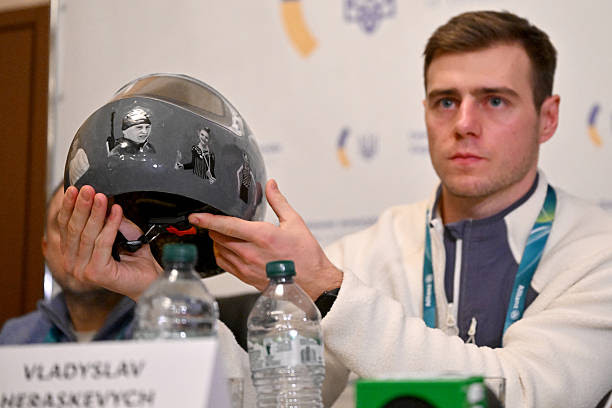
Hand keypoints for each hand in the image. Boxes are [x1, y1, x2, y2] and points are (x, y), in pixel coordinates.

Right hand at [57, 185, 162, 299]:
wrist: (150, 278)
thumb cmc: (134, 258)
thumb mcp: (119, 231)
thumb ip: (108, 218)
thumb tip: (102, 198)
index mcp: (73, 253)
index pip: (65, 226)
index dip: (69, 206)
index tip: (73, 189)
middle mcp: (73, 264)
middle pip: (74, 229)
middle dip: (81, 206)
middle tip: (88, 189)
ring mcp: (82, 270)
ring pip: (87, 235)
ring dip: (95, 213)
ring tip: (102, 197)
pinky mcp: (96, 273)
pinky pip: (102, 243)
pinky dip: (110, 225)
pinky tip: (116, 212)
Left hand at [188, 179, 342, 299]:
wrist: (312, 282)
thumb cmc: (306, 255)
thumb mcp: (294, 222)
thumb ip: (278, 201)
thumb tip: (270, 185)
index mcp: (262, 236)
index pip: (227, 225)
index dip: (208, 220)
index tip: (195, 216)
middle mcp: (251, 253)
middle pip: (219, 238)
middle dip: (214, 228)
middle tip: (215, 221)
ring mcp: (247, 267)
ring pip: (219, 251)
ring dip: (218, 241)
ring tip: (223, 234)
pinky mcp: (246, 278)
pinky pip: (224, 265)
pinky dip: (221, 254)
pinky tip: (228, 249)